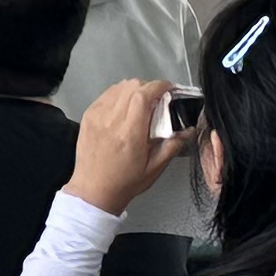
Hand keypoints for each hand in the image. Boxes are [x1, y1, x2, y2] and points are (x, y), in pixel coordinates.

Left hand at [70, 77, 176, 215]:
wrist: (94, 189)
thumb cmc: (127, 181)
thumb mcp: (155, 167)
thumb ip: (173, 145)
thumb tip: (188, 128)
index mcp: (130, 133)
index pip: (142, 95)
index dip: (158, 86)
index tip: (170, 88)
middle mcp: (111, 119)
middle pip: (130, 87)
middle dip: (148, 87)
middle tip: (159, 99)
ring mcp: (96, 115)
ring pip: (117, 87)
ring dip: (133, 89)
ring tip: (143, 103)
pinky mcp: (87, 115)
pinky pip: (105, 95)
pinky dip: (119, 95)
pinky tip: (126, 107)